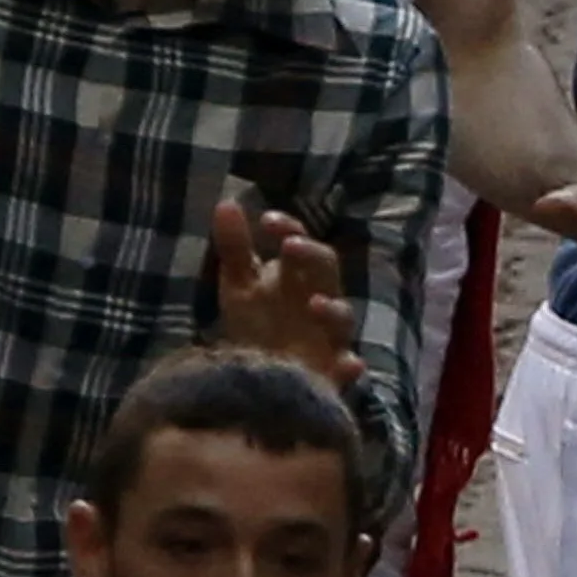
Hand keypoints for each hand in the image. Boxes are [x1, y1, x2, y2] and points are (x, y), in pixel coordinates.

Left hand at [208, 196, 361, 381]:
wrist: (258, 375)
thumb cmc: (254, 323)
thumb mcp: (239, 284)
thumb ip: (235, 246)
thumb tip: (225, 201)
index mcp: (296, 275)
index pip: (299, 242)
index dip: (288, 228)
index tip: (266, 221)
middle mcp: (318, 298)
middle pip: (327, 269)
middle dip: (312, 256)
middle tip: (289, 246)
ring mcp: (327, 335)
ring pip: (342, 317)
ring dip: (332, 310)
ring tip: (313, 304)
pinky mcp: (329, 370)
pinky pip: (348, 367)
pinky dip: (350, 367)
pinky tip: (347, 365)